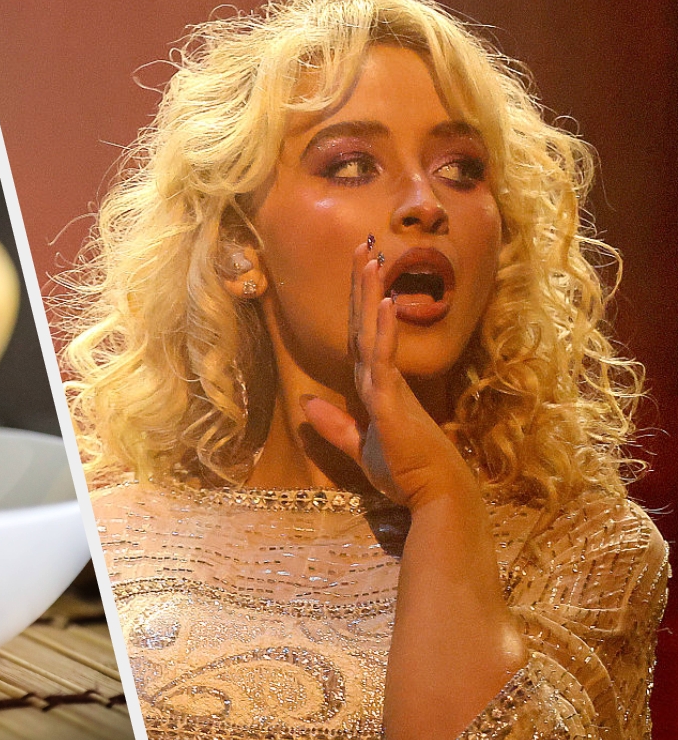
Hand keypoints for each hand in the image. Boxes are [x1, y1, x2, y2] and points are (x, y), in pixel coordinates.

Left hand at [301, 242, 474, 510]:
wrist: (433, 494)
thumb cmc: (404, 472)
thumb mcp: (359, 447)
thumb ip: (334, 425)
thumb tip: (306, 403)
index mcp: (375, 385)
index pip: (360, 335)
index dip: (357, 303)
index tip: (358, 270)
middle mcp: (381, 378)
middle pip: (365, 323)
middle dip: (362, 285)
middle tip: (363, 246)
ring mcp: (388, 386)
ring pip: (373, 333)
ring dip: (371, 296)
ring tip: (371, 259)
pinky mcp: (392, 401)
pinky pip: (383, 360)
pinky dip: (384, 332)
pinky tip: (385, 305)